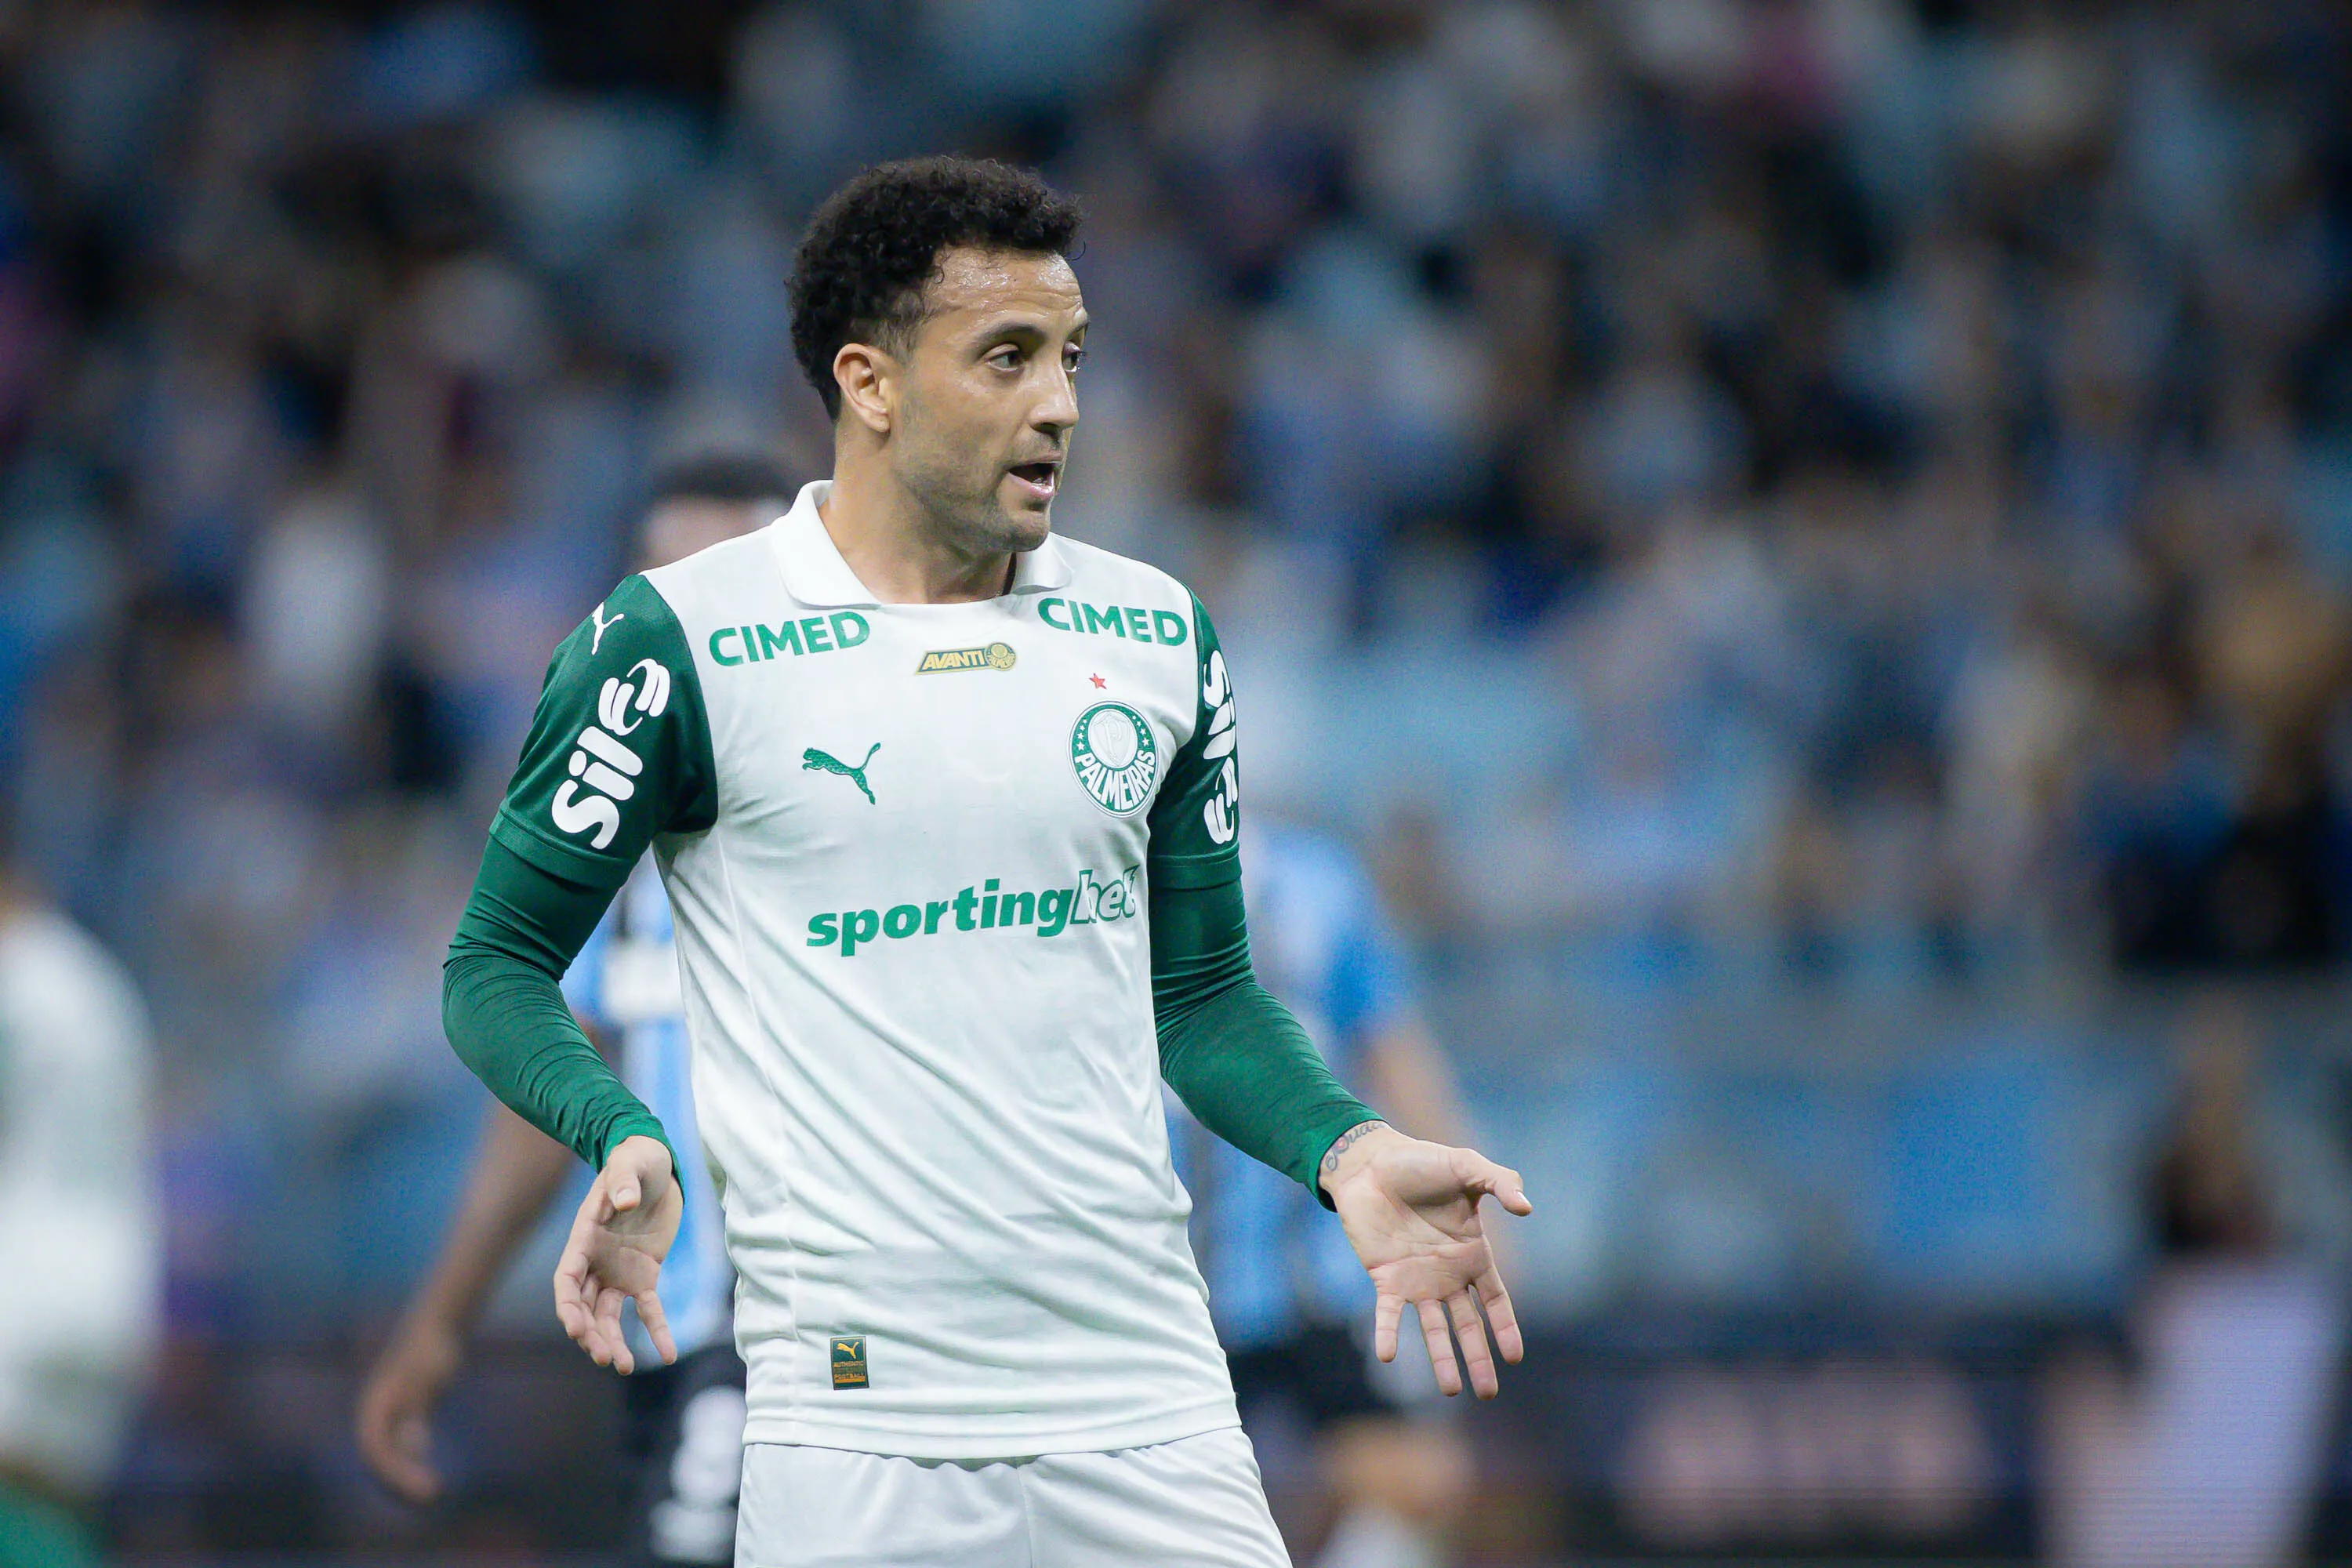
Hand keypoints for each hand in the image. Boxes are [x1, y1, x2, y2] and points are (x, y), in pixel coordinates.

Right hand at [355, 1314, 461, 1502]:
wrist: (434, 1329)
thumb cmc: (430, 1351)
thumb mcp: (427, 1378)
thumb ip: (416, 1409)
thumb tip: (413, 1449)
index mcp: (373, 1407)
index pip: (375, 1451)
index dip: (396, 1473)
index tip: (424, 1488)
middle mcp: (373, 1418)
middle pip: (378, 1462)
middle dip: (400, 1484)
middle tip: (431, 1498)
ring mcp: (385, 1421)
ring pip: (387, 1462)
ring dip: (404, 1482)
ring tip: (432, 1497)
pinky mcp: (400, 1422)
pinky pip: (398, 1455)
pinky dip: (410, 1471)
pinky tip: (430, 1485)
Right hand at [554, 1134, 680, 1374]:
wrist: (658, 1165)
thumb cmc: (635, 1161)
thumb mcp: (629, 1164)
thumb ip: (623, 1182)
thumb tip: (623, 1201)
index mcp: (584, 1239)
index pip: (566, 1281)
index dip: (568, 1307)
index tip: (576, 1329)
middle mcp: (595, 1262)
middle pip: (585, 1306)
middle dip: (591, 1333)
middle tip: (606, 1357)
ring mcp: (618, 1271)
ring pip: (608, 1315)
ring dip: (613, 1340)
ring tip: (623, 1366)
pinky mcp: (644, 1275)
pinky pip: (647, 1309)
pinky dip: (656, 1331)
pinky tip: (667, 1354)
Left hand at [1320, 1121, 1530, 1398]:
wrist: (1370, 1161)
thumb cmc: (1421, 1162)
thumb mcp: (1467, 1167)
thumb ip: (1501, 1182)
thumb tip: (1527, 1208)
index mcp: (1472, 1253)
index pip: (1495, 1299)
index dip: (1504, 1327)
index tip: (1514, 1357)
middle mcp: (1447, 1274)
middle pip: (1468, 1325)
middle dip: (1479, 1358)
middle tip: (1488, 1392)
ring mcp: (1416, 1279)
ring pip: (1434, 1328)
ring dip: (1442, 1359)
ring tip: (1452, 1391)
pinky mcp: (1386, 1277)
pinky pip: (1389, 1314)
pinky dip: (1389, 1334)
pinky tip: (1387, 1356)